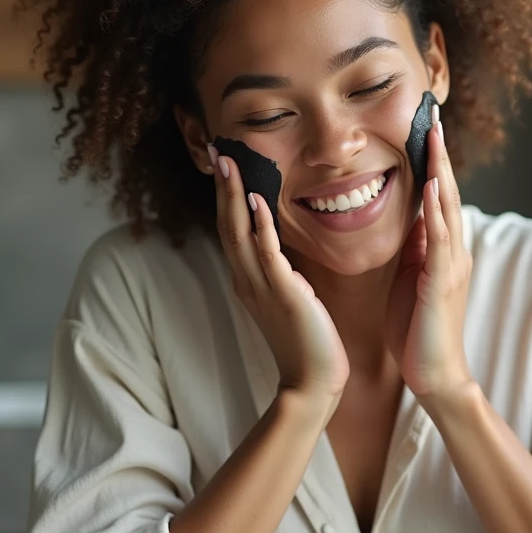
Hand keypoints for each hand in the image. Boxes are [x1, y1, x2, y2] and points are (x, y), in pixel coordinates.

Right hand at [209, 145, 349, 417]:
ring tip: (230, 162)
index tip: (226, 165)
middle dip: (223, 187)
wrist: (312, 382)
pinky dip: (259, 225)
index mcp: (248, 280)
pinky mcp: (283, 293)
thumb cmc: (307, 342)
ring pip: (238, 232)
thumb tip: (282, 248)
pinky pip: (267, 253)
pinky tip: (257, 199)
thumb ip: (283, 271)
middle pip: (226, 224)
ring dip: (234, 195)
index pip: (231, 229)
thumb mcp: (290, 297)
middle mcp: (247, 280)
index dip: (227, 196)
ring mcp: (261, 287)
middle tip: (219, 151)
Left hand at [384, 105, 475, 411]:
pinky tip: (433, 186)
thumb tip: (409, 218)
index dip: (432, 163)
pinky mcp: (442, 282)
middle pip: (448, 192)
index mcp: (441, 251)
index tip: (423, 130)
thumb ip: (413, 249)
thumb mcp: (409, 280)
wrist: (433, 376)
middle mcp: (452, 252)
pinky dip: (438, 210)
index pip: (437, 197)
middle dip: (440, 155)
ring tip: (434, 136)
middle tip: (433, 116)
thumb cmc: (416, 332)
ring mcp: (451, 266)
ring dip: (442, 170)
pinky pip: (440, 240)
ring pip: (448, 208)